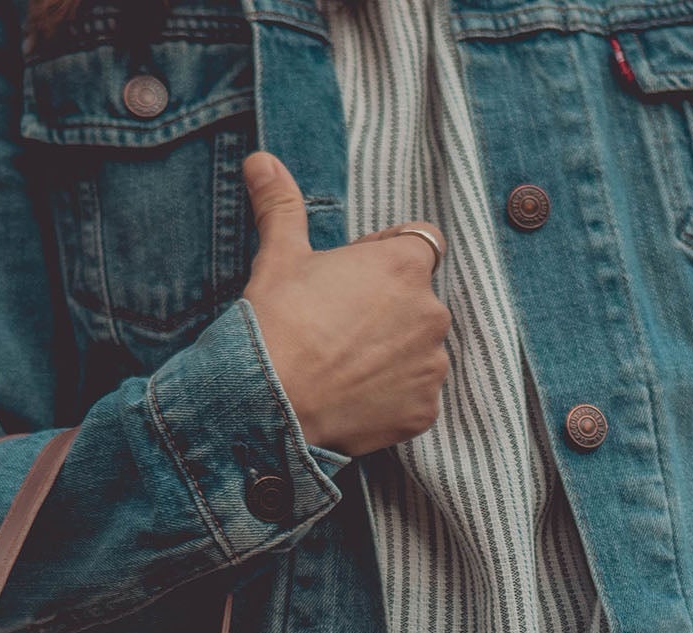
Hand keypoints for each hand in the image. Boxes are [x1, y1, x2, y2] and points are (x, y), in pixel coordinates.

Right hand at [240, 150, 448, 455]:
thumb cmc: (276, 322)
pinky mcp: (424, 412)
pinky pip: (415, 397)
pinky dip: (392, 397)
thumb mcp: (279, 256)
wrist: (268, 402)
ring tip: (342, 365)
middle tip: (336, 327)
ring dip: (392, 354)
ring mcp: (431, 366)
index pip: (421, 243)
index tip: (351, 277)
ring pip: (418, 350)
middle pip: (418, 301)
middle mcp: (432, 313)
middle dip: (388, 310)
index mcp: (406, 265)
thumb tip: (261, 160)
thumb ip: (282, 204)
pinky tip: (353, 397)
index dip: (386, 256)